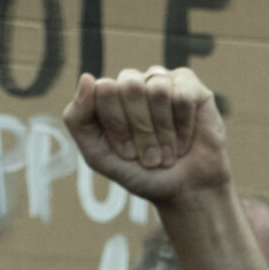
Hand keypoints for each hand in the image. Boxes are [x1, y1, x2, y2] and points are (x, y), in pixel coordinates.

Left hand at [64, 66, 232, 206]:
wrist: (185, 192)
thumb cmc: (141, 174)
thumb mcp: (98, 156)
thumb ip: (78, 120)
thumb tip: (86, 77)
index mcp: (107, 96)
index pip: (104, 89)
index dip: (117, 125)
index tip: (127, 152)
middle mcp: (133, 83)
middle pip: (130, 85)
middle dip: (141, 129)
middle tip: (150, 156)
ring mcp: (161, 81)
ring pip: (157, 89)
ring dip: (164, 131)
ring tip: (168, 152)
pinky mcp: (190, 85)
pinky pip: (183, 95)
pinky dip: (183, 126)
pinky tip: (185, 140)